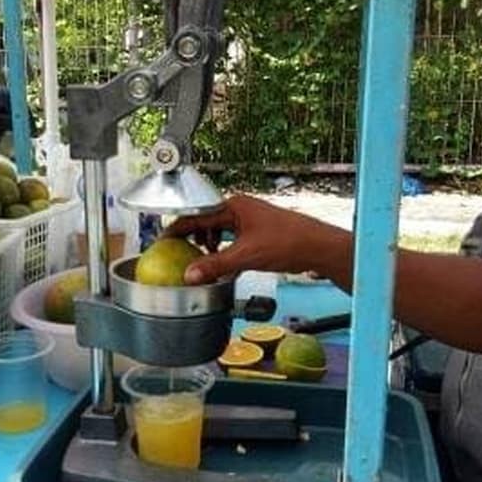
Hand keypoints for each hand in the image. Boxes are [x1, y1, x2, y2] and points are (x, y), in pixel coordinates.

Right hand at [165, 194, 349, 284]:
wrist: (318, 247)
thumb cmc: (288, 243)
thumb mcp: (246, 256)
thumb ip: (215, 265)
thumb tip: (190, 275)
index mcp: (233, 206)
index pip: (196, 215)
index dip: (177, 229)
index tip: (162, 241)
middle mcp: (239, 208)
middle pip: (205, 221)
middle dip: (191, 238)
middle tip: (177, 254)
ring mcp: (249, 219)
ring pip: (218, 230)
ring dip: (208, 246)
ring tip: (202, 262)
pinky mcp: (257, 231)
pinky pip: (231, 238)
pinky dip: (223, 250)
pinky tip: (223, 264)